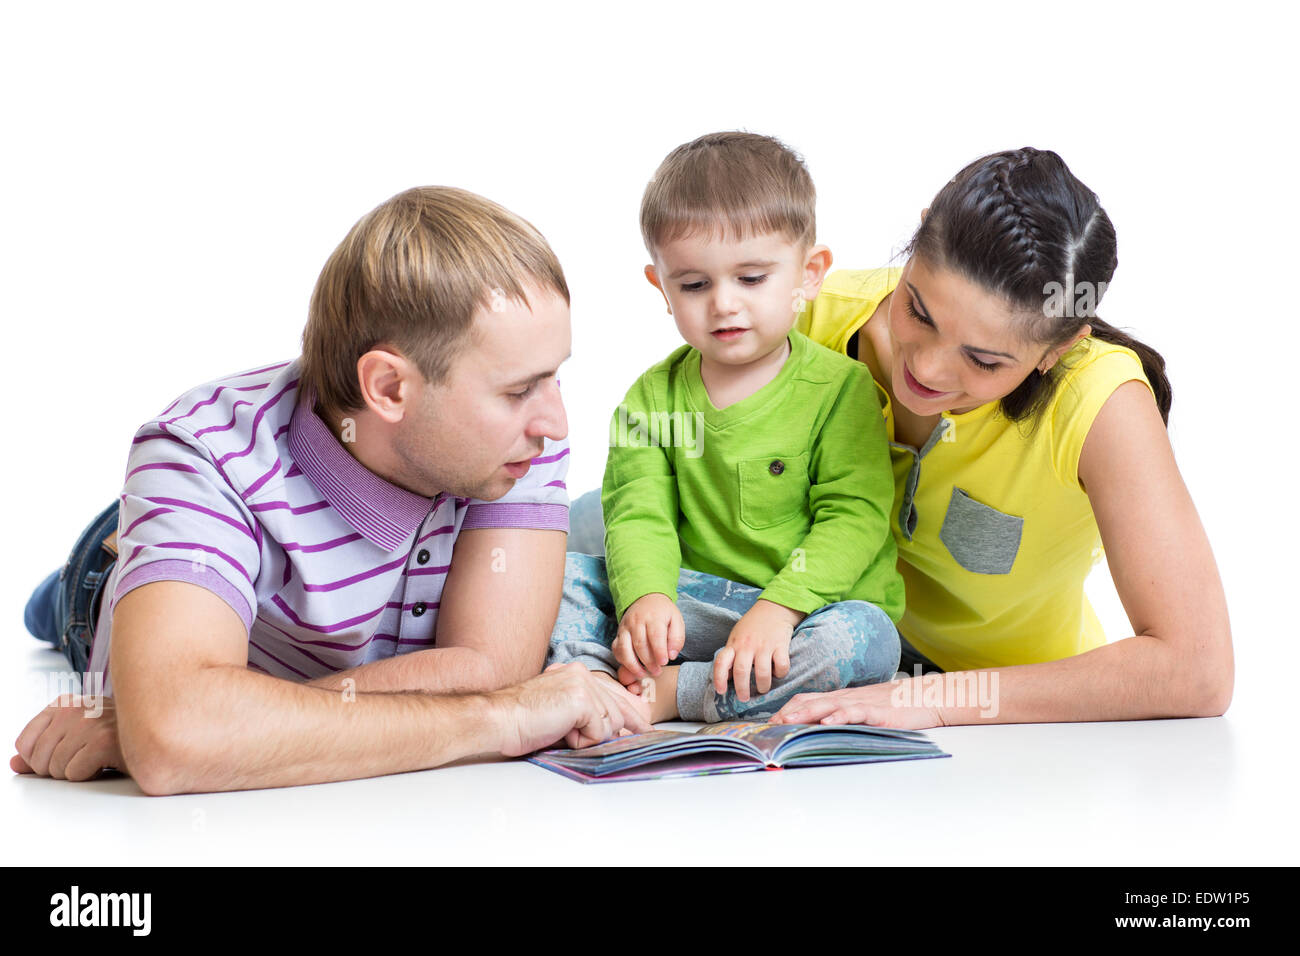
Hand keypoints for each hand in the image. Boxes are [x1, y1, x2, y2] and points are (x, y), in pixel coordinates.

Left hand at [12, 694, 121, 779]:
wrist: (159, 733)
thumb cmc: (117, 737)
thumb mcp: (75, 736)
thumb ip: (41, 748)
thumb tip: (14, 763)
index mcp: (65, 703)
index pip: (24, 743)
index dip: (38, 759)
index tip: (63, 755)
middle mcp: (75, 708)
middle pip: (39, 759)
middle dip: (57, 768)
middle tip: (84, 759)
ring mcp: (91, 722)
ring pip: (56, 768)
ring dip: (76, 772)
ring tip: (98, 759)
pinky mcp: (105, 740)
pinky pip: (75, 773)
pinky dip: (90, 774)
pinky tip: (107, 762)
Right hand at [492, 662, 653, 755]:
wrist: (498, 720)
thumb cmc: (522, 722)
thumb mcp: (560, 714)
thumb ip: (585, 715)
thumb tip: (613, 730)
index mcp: (576, 674)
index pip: (612, 694)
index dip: (629, 714)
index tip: (643, 727)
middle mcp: (582, 673)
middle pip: (616, 711)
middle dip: (612, 732)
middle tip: (625, 739)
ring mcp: (583, 684)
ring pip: (610, 723)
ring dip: (587, 738)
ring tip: (559, 732)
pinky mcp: (581, 699)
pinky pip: (599, 731)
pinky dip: (581, 741)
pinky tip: (559, 732)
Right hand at [613, 592, 683, 679]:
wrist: (645, 598)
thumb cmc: (663, 613)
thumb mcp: (676, 620)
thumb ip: (677, 638)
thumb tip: (672, 655)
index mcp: (654, 617)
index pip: (655, 636)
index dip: (659, 651)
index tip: (664, 662)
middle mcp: (637, 622)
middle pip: (640, 645)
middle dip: (648, 662)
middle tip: (657, 672)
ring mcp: (625, 627)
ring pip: (625, 648)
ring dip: (633, 665)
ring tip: (643, 674)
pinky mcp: (618, 633)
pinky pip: (616, 649)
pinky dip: (622, 660)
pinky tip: (632, 667)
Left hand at [712, 600, 803, 701]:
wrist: (774, 608)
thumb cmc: (753, 625)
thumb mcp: (736, 637)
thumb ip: (731, 655)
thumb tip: (726, 677)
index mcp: (734, 644)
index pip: (721, 662)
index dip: (719, 679)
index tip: (721, 692)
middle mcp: (747, 645)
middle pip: (741, 672)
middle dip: (742, 689)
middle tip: (744, 698)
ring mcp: (764, 645)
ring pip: (762, 673)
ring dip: (763, 686)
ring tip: (763, 689)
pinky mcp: (781, 645)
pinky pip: (781, 666)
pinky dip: (780, 673)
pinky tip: (778, 672)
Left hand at [770, 678, 945, 729]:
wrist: (927, 697)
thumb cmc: (896, 707)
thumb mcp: (864, 710)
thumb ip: (844, 716)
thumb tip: (821, 728)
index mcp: (842, 698)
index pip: (807, 699)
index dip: (786, 709)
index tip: (768, 722)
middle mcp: (847, 698)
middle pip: (810, 702)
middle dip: (787, 714)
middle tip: (767, 726)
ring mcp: (861, 703)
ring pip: (828, 705)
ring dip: (805, 714)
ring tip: (786, 722)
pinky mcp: (877, 711)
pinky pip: (855, 713)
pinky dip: (840, 717)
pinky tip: (827, 722)